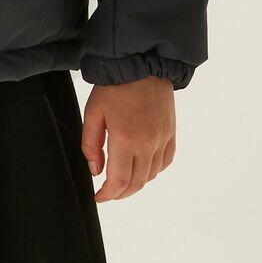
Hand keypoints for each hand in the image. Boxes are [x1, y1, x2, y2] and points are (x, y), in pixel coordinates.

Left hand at [82, 77, 175, 201]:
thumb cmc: (115, 87)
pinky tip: (142, 168)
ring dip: (136, 183)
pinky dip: (153, 171)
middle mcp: (148, 143)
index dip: (108, 195)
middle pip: (137, 183)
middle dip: (120, 193)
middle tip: (108, 193)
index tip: (99, 197)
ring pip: (151, 175)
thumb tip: (96, 171)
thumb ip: (91, 145)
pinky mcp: (171, 133)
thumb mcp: (93, 113)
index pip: (119, 181)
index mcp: (126, 139)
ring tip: (122, 181)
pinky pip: (165, 162)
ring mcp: (162, 139)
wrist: (143, 65)